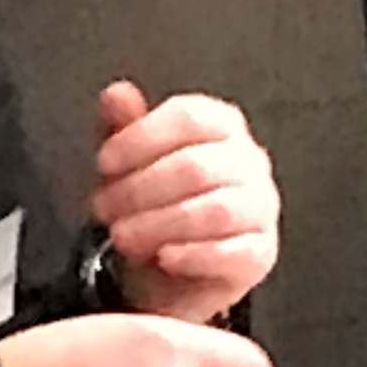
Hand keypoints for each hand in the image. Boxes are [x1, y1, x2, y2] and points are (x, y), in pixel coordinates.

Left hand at [93, 81, 280, 323]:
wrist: (174, 271)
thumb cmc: (156, 205)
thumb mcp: (131, 163)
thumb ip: (124, 127)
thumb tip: (116, 95)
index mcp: (222, 125)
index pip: (189, 116)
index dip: (142, 137)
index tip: (105, 162)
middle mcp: (250, 161)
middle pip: (196, 165)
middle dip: (139, 190)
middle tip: (105, 207)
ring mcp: (261, 208)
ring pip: (215, 210)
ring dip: (159, 224)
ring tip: (124, 236)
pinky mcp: (262, 253)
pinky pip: (233, 253)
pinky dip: (192, 255)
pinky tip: (163, 257)